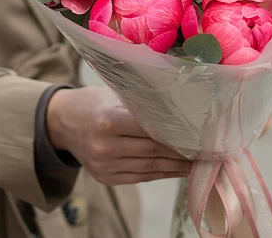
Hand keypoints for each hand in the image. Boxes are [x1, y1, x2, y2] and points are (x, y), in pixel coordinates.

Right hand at [46, 86, 192, 185]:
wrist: (61, 122)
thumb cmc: (93, 101)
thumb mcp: (114, 94)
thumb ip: (141, 103)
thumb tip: (179, 107)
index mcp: (107, 120)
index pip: (151, 129)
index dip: (178, 132)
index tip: (201, 132)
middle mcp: (105, 146)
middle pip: (154, 150)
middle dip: (184, 150)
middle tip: (209, 147)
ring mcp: (104, 166)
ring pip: (151, 167)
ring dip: (178, 165)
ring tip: (201, 160)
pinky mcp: (106, 178)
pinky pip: (141, 177)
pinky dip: (163, 172)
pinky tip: (180, 168)